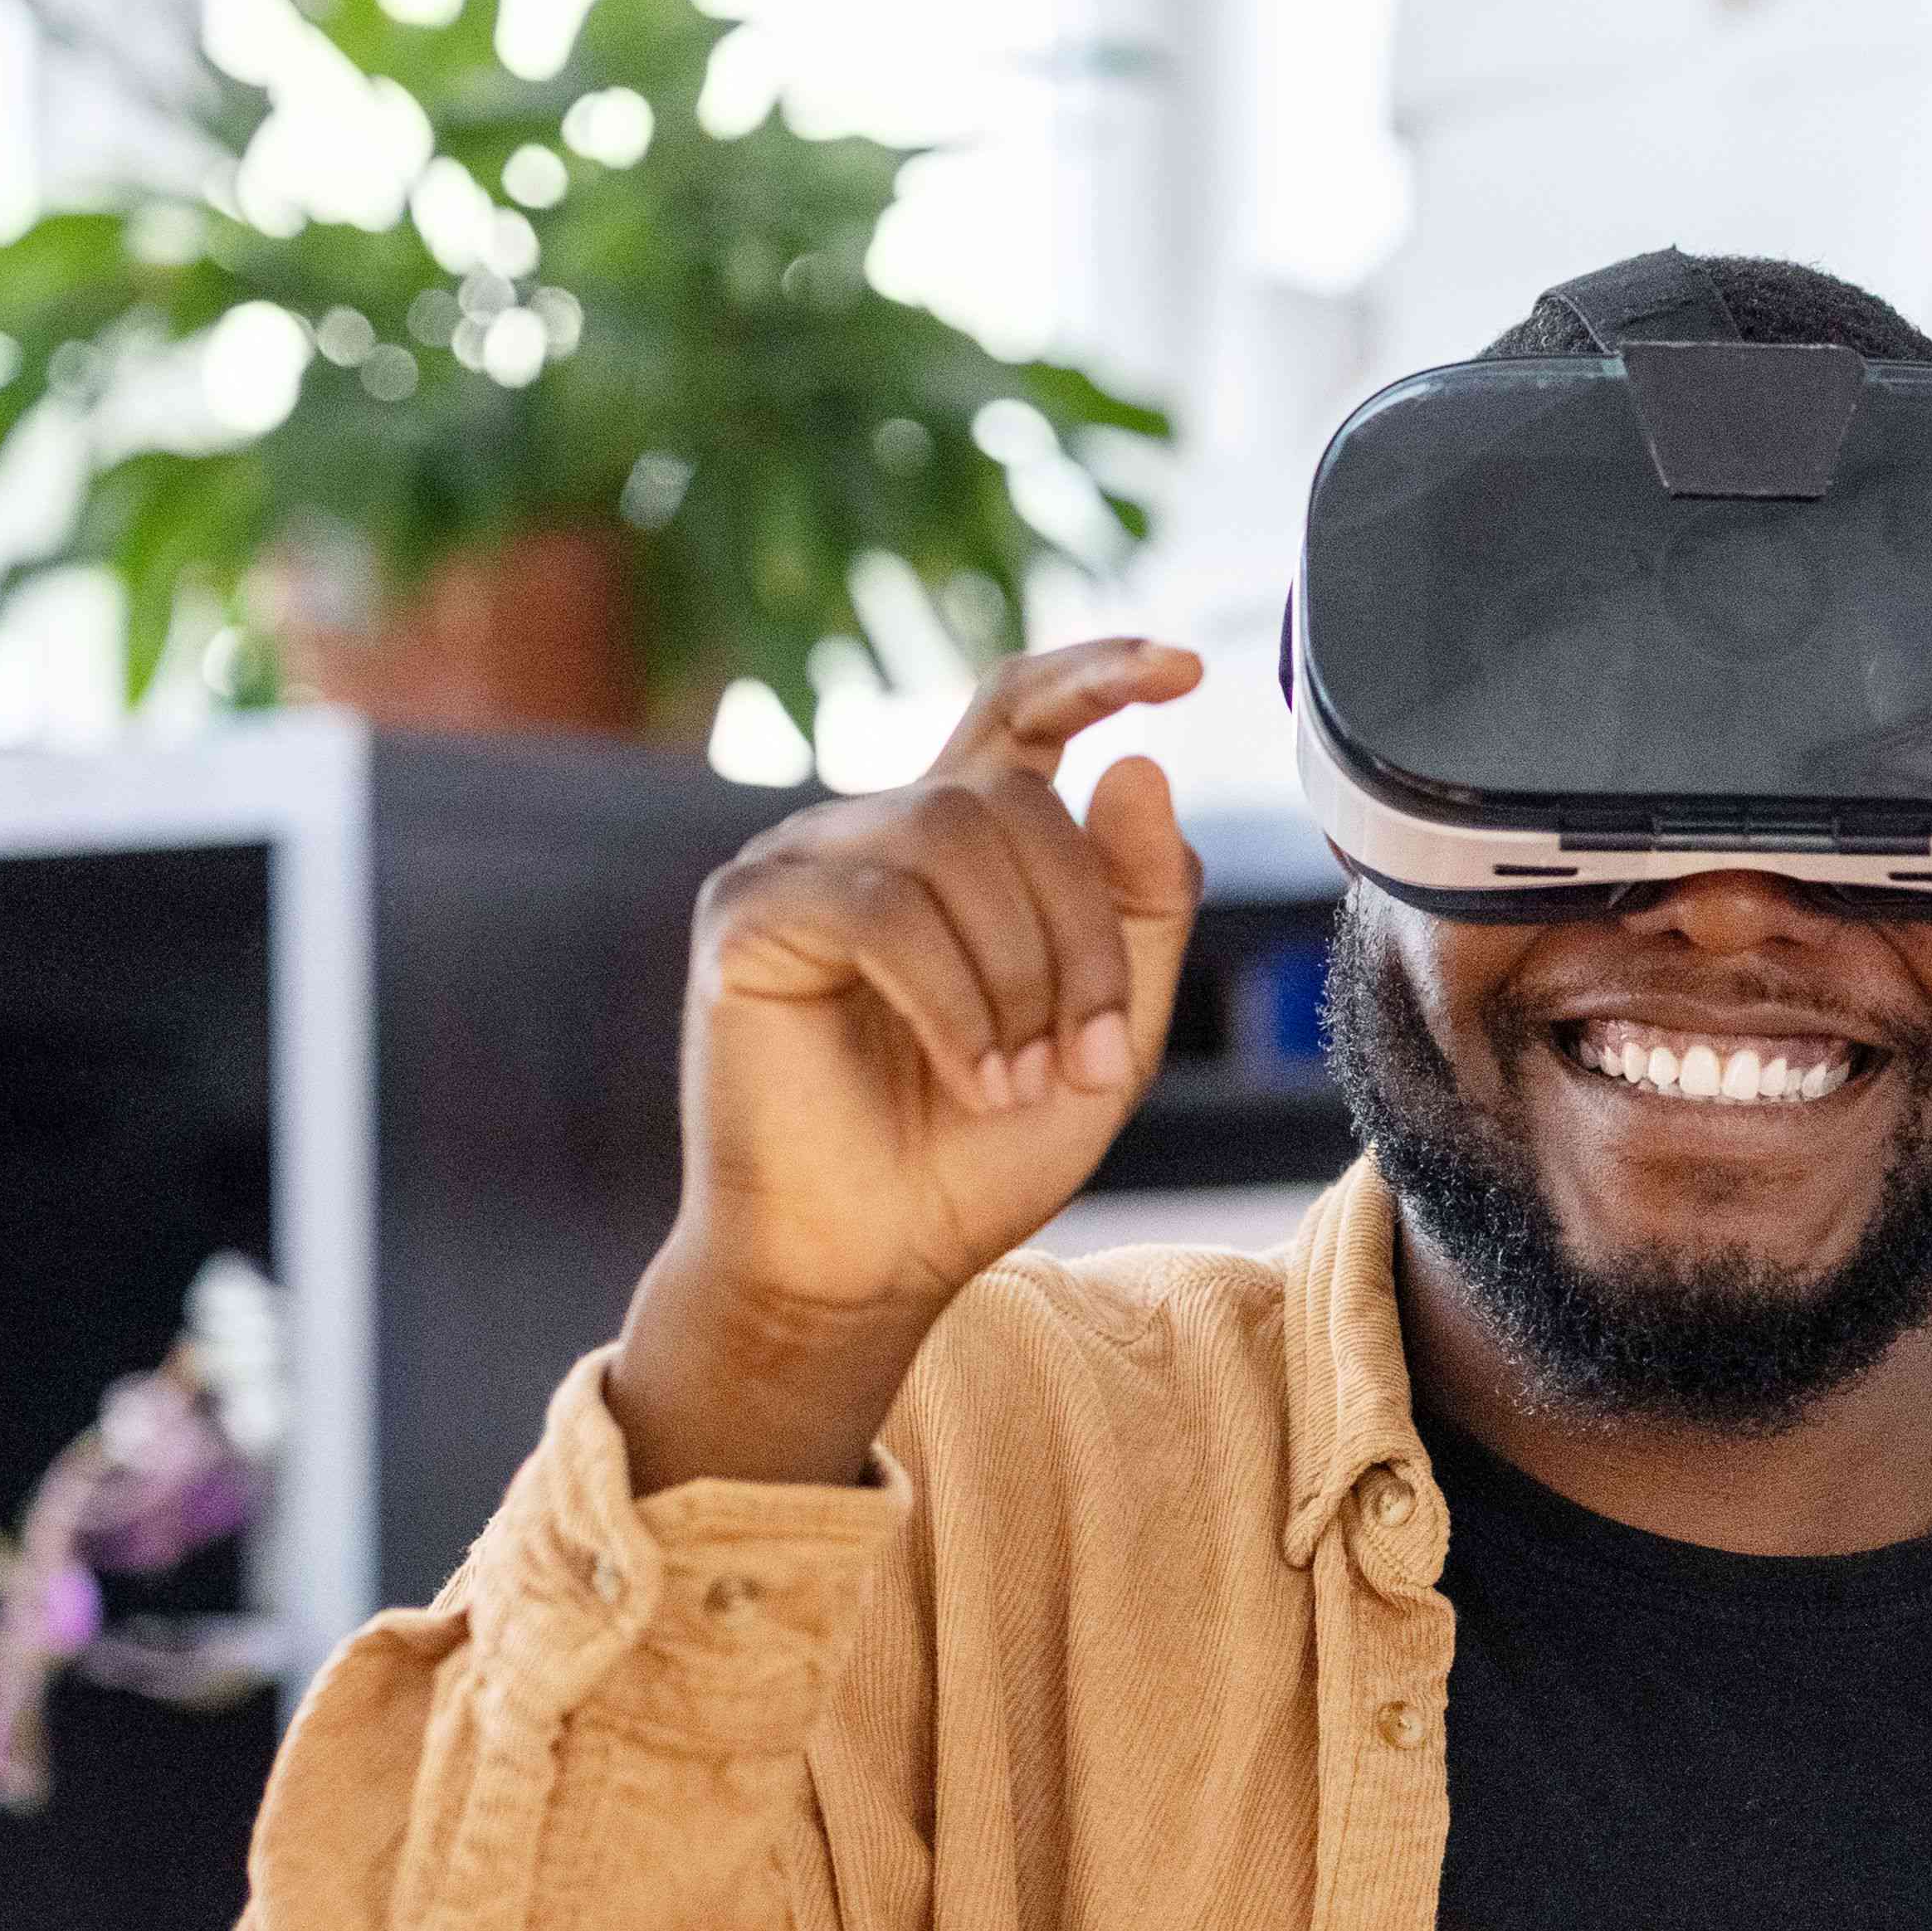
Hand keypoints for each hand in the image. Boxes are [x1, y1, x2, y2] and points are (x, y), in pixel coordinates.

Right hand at [617, 637, 1207, 1485]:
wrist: (871, 1264)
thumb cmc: (976, 1155)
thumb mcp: (1109, 1033)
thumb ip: (1138, 910)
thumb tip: (1138, 764)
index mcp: (960, 850)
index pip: (1019, 712)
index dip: (1094, 674)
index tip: (1182, 665)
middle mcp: (875, 833)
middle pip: (1015, 800)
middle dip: (1083, 936)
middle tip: (1089, 1063)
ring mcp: (801, 864)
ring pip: (951, 838)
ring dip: (1022, 973)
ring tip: (1020, 1082)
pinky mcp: (749, 916)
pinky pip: (880, 906)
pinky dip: (953, 1000)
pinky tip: (973, 1076)